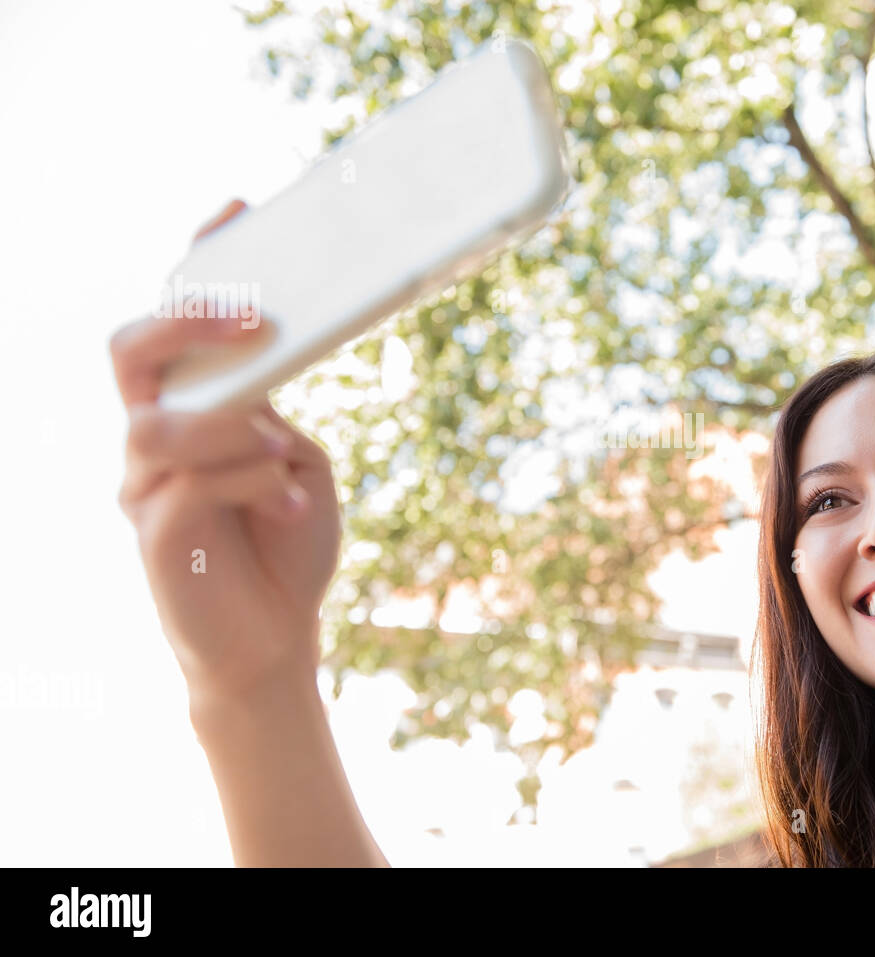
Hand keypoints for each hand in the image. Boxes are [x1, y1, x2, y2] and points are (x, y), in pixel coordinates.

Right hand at [111, 199, 341, 700]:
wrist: (277, 636)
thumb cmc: (287, 540)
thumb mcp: (297, 457)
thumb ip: (273, 407)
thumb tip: (270, 352)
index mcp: (193, 408)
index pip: (175, 323)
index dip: (198, 264)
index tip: (238, 208)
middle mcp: (155, 437)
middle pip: (131, 350)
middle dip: (190, 321)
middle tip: (256, 316)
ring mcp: (144, 485)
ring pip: (163, 422)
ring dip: (236, 429)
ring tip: (284, 458)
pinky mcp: (154, 533)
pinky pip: (191, 484)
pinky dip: (252, 482)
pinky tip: (286, 504)